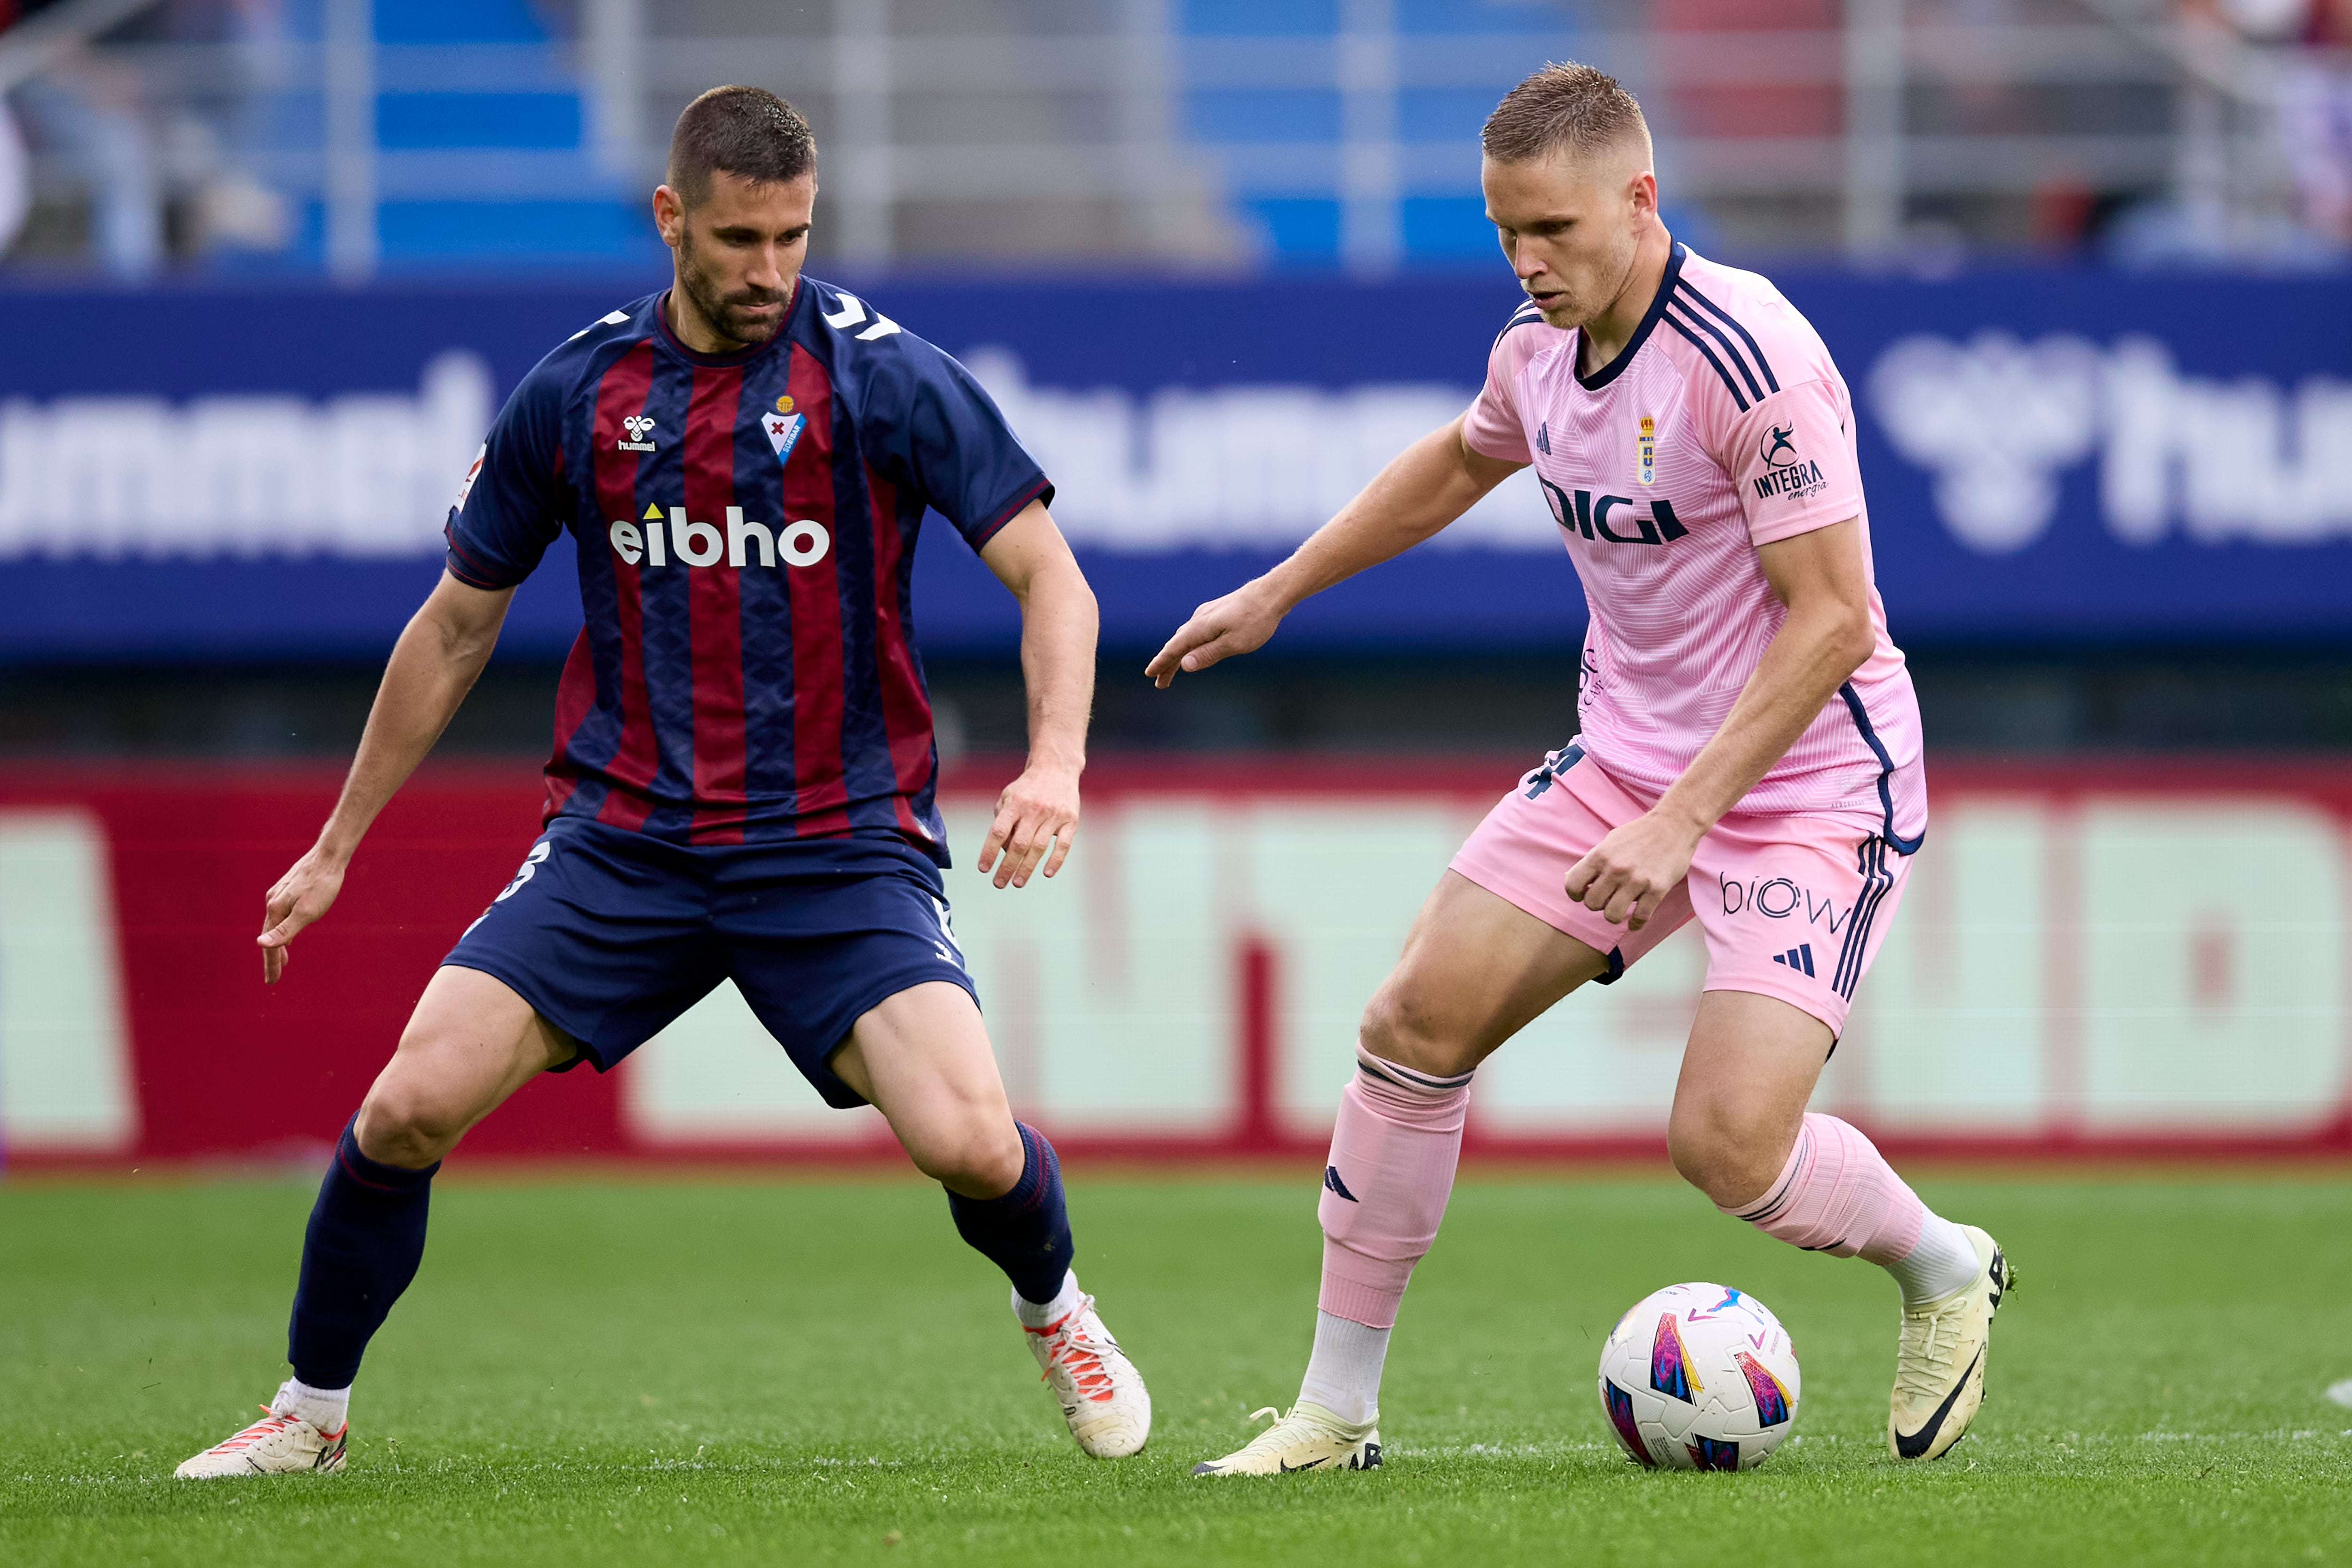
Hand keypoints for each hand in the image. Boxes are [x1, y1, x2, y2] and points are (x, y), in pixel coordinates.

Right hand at [258, 845, 348, 982]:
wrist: (329, 855)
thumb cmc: (322, 884)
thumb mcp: (307, 912)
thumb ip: (285, 930)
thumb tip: (260, 944)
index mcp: (275, 910)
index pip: (270, 944)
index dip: (271, 964)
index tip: (271, 982)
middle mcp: (273, 902)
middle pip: (270, 936)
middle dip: (272, 958)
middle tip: (273, 978)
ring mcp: (279, 895)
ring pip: (275, 924)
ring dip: (277, 944)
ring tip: (283, 961)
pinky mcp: (288, 889)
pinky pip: (280, 915)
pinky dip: (282, 929)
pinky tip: (289, 933)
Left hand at [976, 762, 1079, 888]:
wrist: (1056, 769)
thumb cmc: (1027, 789)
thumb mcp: (1008, 797)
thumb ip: (1002, 821)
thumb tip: (1001, 851)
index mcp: (1015, 803)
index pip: (999, 831)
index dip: (989, 851)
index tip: (983, 869)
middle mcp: (1034, 809)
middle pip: (1018, 844)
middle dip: (1007, 867)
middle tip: (999, 883)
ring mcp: (1054, 815)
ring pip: (1039, 847)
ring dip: (1027, 868)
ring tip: (1017, 882)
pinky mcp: (1071, 820)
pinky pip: (1063, 844)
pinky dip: (1056, 860)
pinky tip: (1047, 873)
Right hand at [1145, 581, 1284, 687]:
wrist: (1270, 594)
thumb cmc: (1256, 620)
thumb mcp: (1234, 643)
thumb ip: (1208, 654)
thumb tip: (1184, 665)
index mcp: (1200, 628)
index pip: (1174, 649)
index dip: (1162, 663)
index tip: (1150, 674)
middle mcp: (1199, 619)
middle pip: (1177, 644)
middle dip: (1167, 663)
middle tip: (1160, 682)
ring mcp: (1206, 614)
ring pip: (1185, 637)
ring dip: (1177, 654)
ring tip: (1172, 670)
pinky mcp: (1215, 612)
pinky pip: (1194, 631)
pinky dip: (1187, 644)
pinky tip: (1191, 648)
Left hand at [1563, 808, 1702, 930]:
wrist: (1673, 825)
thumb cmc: (1639, 834)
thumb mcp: (1608, 842)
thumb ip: (1592, 862)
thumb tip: (1572, 880)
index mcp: (1600, 856)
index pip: (1573, 885)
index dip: (1575, 895)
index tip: (1583, 895)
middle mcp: (1615, 869)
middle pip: (1592, 904)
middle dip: (1597, 904)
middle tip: (1607, 898)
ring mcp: (1636, 880)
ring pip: (1612, 915)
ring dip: (1614, 915)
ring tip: (1620, 907)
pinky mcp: (1657, 889)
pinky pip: (1640, 917)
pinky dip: (1636, 923)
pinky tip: (1635, 921)